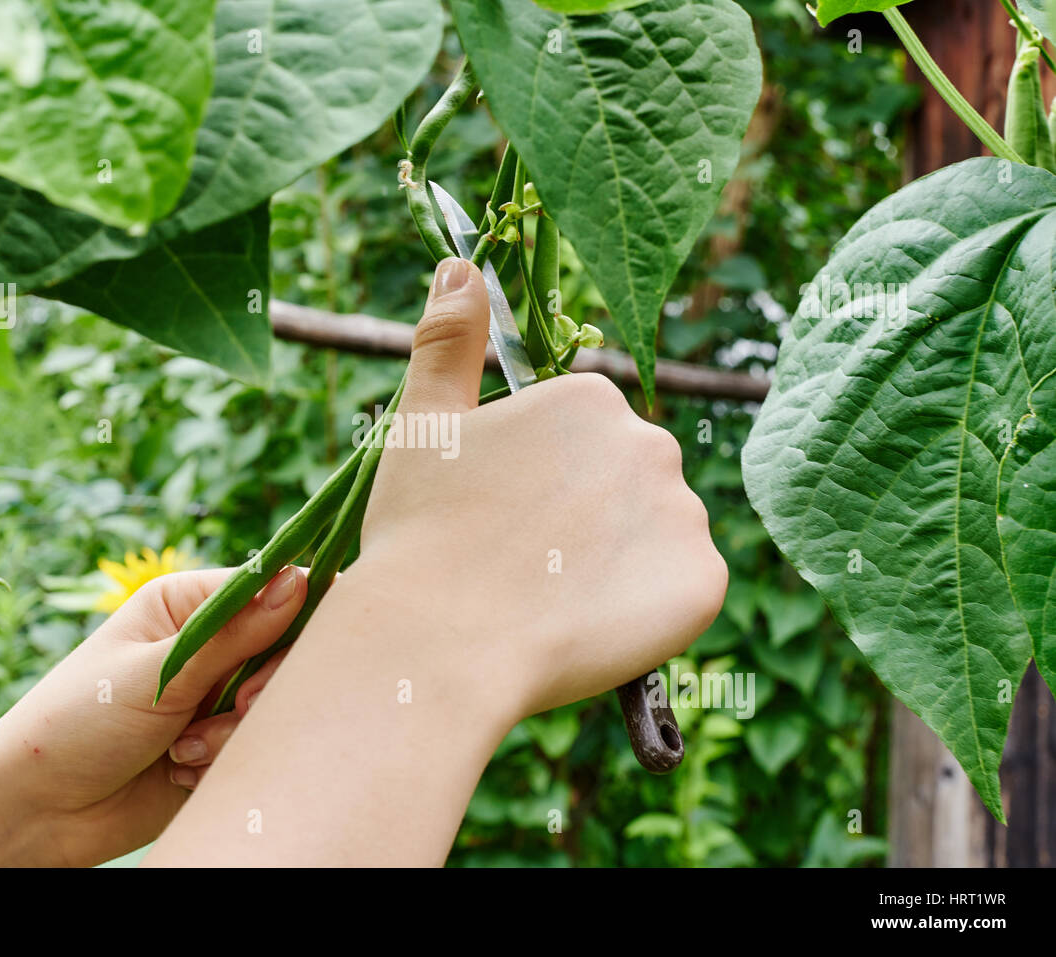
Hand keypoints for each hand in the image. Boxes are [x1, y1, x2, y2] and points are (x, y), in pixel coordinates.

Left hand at [0, 565, 306, 867]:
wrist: (36, 811)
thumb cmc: (76, 723)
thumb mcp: (156, 674)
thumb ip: (231, 635)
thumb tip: (299, 580)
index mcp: (187, 605)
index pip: (272, 589)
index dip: (293, 617)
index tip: (281, 654)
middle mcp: (208, 646)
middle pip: (286, 649)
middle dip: (264, 686)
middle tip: (237, 707)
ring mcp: (214, 697)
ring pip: (274, 704)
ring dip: (234, 733)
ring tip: (185, 750)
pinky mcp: (219, 747)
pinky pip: (255, 747)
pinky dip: (224, 762)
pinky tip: (180, 771)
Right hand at [143, 258, 726, 865]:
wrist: (441, 643)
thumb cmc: (422, 533)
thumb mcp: (423, 425)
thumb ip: (448, 340)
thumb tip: (460, 263)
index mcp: (587, 399)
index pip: (586, 443)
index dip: (543, 489)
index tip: (505, 523)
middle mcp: (650, 442)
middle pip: (630, 485)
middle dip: (590, 520)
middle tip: (528, 565)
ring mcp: (683, 514)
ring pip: (660, 537)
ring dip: (623, 564)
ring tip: (555, 602)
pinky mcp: (702, 584)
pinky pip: (686, 592)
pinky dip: (651, 611)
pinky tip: (593, 626)